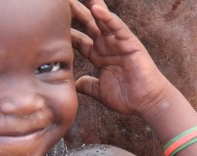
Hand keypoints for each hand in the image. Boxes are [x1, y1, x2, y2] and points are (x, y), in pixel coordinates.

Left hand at [70, 0, 171, 115]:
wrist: (146, 104)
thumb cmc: (127, 98)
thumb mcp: (99, 91)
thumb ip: (87, 86)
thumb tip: (74, 84)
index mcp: (98, 56)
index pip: (78, 40)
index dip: (65, 31)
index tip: (49, 22)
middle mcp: (107, 46)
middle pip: (87, 23)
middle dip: (74, 11)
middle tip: (60, 1)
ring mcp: (118, 42)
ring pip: (101, 19)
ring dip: (90, 6)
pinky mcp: (130, 43)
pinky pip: (118, 27)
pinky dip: (107, 17)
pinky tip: (96, 9)